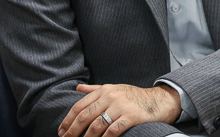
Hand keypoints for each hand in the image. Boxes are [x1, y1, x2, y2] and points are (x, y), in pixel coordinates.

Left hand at [59, 83, 180, 136]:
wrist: (158, 100)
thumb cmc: (134, 96)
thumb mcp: (114, 88)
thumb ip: (95, 89)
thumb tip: (77, 88)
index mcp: (104, 90)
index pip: (80, 106)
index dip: (68, 120)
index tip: (61, 131)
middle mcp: (111, 96)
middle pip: (85, 116)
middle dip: (73, 131)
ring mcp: (121, 106)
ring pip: (97, 125)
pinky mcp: (131, 117)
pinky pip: (113, 131)